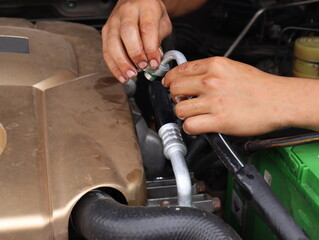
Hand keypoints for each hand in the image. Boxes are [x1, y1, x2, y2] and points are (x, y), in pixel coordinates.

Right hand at [102, 0, 171, 82]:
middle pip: (127, 33)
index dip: (150, 48)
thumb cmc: (150, 13)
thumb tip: (154, 58)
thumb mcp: (162, 22)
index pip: (147, 28)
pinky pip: (106, 51)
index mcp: (145, 7)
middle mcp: (127, 12)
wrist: (136, 2)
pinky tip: (122, 75)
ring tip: (131, 74)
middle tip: (142, 67)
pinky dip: (114, 66)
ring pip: (113, 43)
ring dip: (122, 62)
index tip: (154, 62)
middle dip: (135, 54)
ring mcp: (113, 21)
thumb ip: (159, 39)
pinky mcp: (105, 31)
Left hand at [163, 57, 293, 135]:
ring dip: (183, 114)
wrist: (279, 100)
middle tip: (183, 101)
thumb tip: (191, 78)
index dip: (170, 79)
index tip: (168, 84)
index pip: (180, 70)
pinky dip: (190, 128)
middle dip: (175, 97)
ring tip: (193, 114)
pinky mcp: (219, 121)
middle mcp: (211, 81)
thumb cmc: (259, 86)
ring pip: (179, 109)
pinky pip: (189, 126)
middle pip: (174, 89)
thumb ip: (210, 71)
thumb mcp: (233, 68)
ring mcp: (214, 101)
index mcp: (215, 66)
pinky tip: (198, 125)